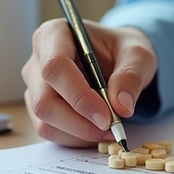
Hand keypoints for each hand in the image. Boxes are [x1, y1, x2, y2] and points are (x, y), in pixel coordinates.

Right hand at [22, 19, 157, 146]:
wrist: (118, 60)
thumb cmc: (122, 50)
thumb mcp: (138, 55)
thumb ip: (131, 76)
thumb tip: (121, 106)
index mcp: (55, 35)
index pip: (55, 66)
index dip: (78, 95)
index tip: (106, 115)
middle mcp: (38, 60)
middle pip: (44, 100)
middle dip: (79, 122)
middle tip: (111, 128)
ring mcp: (35, 86)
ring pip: (45, 120)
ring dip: (79, 133)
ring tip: (109, 129)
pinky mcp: (40, 108)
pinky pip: (50, 131)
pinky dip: (75, 138)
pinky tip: (97, 130)